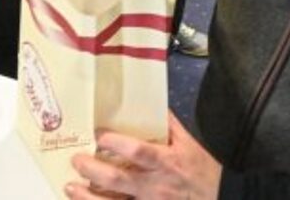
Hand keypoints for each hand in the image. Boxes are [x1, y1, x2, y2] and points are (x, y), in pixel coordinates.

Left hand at [67, 113, 221, 199]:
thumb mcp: (189, 143)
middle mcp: (156, 185)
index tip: (98, 133)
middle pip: (119, 180)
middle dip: (93, 170)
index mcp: (167, 162)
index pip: (138, 152)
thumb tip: (150, 99)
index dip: (116, 143)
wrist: (220, 198)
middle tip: (76, 160)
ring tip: (70, 187)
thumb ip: (168, 123)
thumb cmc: (202, 169)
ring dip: (88, 198)